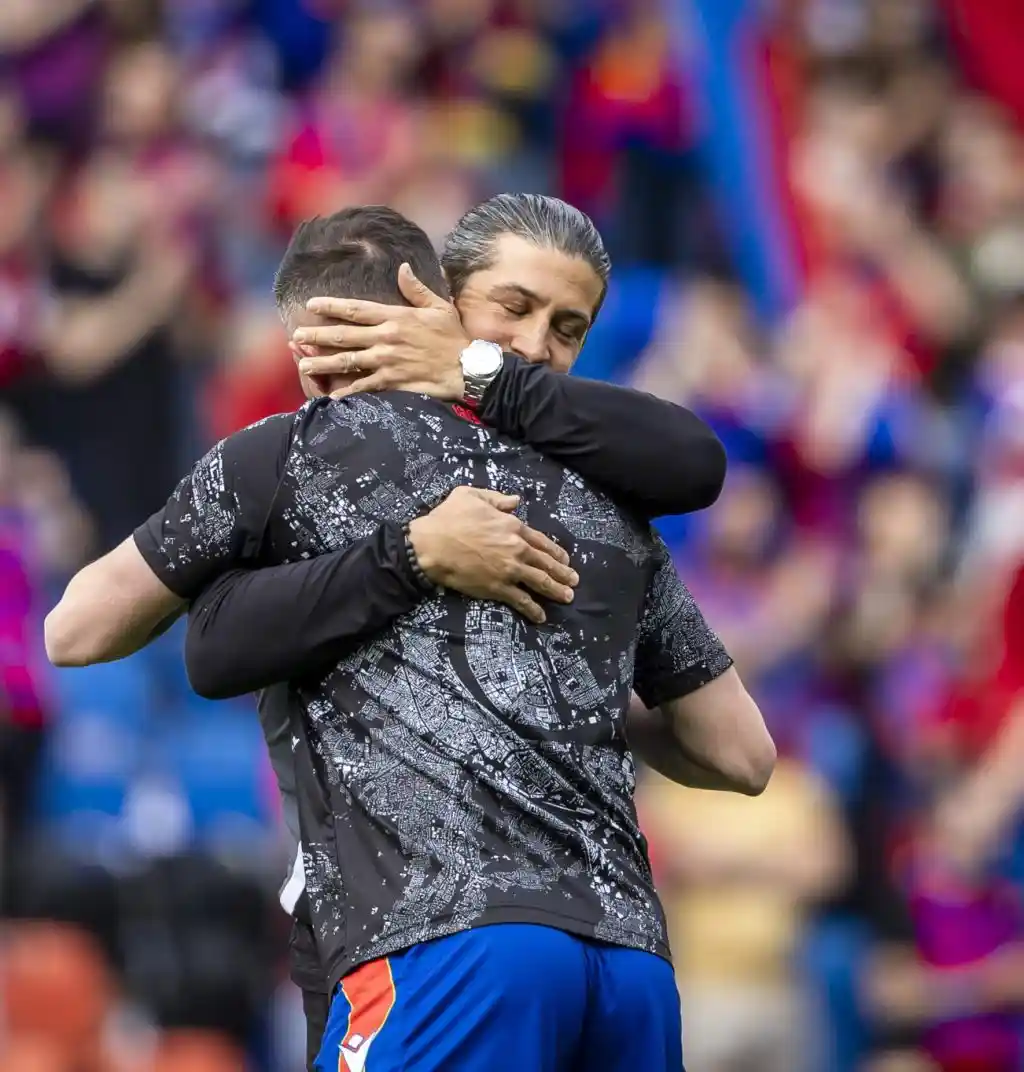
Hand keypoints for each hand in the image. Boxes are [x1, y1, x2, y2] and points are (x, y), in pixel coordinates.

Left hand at [293, 263, 469, 399]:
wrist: (467, 369)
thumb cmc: (454, 337)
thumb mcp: (439, 307)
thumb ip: (417, 289)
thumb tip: (402, 268)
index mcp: (395, 317)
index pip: (356, 309)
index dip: (331, 306)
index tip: (311, 305)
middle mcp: (386, 338)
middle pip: (343, 335)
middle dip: (316, 336)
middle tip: (296, 337)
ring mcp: (387, 361)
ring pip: (347, 361)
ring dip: (322, 363)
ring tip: (303, 366)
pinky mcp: (392, 382)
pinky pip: (363, 386)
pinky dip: (345, 391)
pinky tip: (330, 395)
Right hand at [408, 487, 577, 623]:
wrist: (431, 545)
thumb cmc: (447, 518)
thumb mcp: (470, 495)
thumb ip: (496, 498)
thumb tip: (516, 501)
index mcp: (512, 526)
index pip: (541, 541)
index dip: (555, 551)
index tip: (565, 559)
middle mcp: (516, 548)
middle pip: (545, 563)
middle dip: (562, 572)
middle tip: (574, 580)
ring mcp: (509, 570)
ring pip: (540, 581)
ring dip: (556, 590)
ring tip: (568, 597)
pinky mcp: (498, 588)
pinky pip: (521, 600)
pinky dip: (533, 609)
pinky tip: (541, 616)